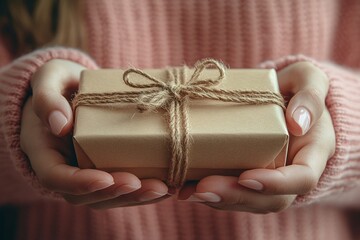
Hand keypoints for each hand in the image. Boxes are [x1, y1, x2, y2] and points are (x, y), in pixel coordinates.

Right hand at [20, 59, 168, 207]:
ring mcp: (86, 172)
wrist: (73, 89)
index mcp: (44, 151)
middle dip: (116, 194)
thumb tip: (59, 125)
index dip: (79, 184)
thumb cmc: (59, 83)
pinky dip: (143, 191)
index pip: (55, 177)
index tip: (106, 178)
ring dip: (135, 198)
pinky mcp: (106, 169)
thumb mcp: (49, 79)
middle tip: (145, 185)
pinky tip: (168, 186)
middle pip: (86, 195)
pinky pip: (121, 188)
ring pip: (107, 197)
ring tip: (163, 189)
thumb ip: (48, 98)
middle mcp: (65, 168)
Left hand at [178, 62, 335, 212]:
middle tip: (203, 188)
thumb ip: (310, 96)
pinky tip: (184, 188)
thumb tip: (298, 123)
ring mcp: (267, 178)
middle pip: (269, 199)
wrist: (281, 98)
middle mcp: (290, 173)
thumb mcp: (309, 81)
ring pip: (246, 201)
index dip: (276, 184)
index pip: (302, 179)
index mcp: (312, 153)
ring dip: (217, 200)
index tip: (246, 177)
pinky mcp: (246, 176)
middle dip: (235, 196)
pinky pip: (231, 192)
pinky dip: (208, 193)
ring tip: (187, 192)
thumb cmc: (295, 89)